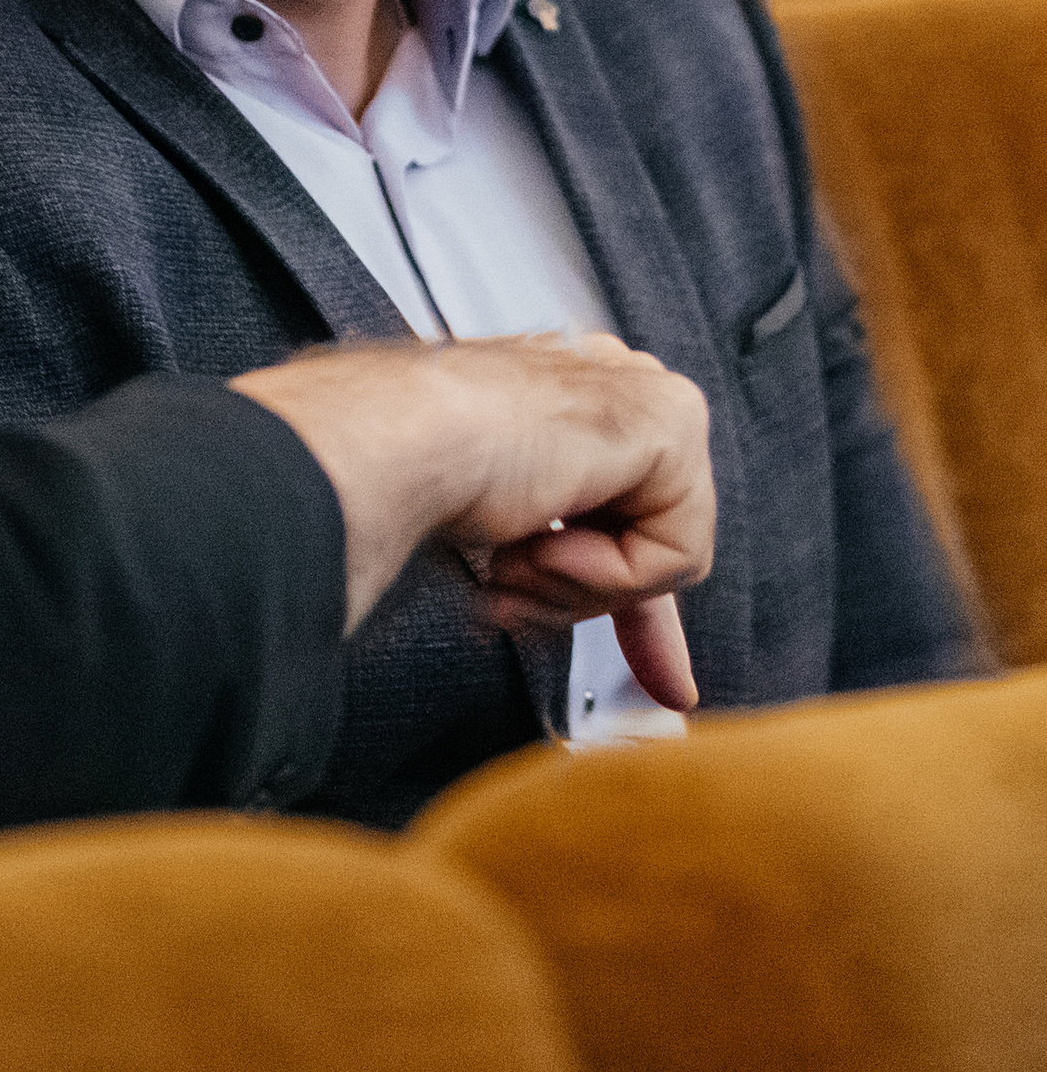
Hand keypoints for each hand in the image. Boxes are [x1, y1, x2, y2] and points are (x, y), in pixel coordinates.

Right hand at [230, 332, 712, 705]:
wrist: (392, 443)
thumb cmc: (410, 469)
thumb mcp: (504, 530)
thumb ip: (566, 560)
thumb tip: (625, 655)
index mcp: (565, 394)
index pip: (631, 509)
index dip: (629, 594)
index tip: (667, 688)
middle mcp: (611, 382)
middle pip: (651, 538)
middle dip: (595, 598)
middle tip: (511, 599)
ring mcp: (644, 394)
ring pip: (665, 554)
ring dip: (583, 585)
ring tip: (514, 562)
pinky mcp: (669, 420)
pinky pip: (679, 551)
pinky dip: (613, 573)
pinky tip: (552, 546)